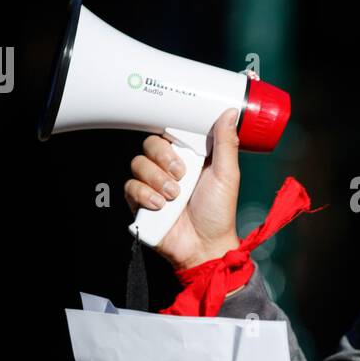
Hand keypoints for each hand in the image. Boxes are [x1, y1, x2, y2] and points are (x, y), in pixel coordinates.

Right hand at [123, 108, 241, 269]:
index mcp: (190, 157)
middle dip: (164, 158)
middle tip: (181, 175)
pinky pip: (130, 186)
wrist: (204, 246)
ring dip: (157, 179)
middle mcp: (169, 167)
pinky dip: (145, 194)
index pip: (171, 132)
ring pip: (138, 164)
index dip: (172, 134)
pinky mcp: (140, 201)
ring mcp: (153, 184)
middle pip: (150, 145)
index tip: (181, 143)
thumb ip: (226, 143)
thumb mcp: (228, 174)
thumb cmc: (219, 212)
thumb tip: (229, 114)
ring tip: (174, 196)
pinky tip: (160, 205)